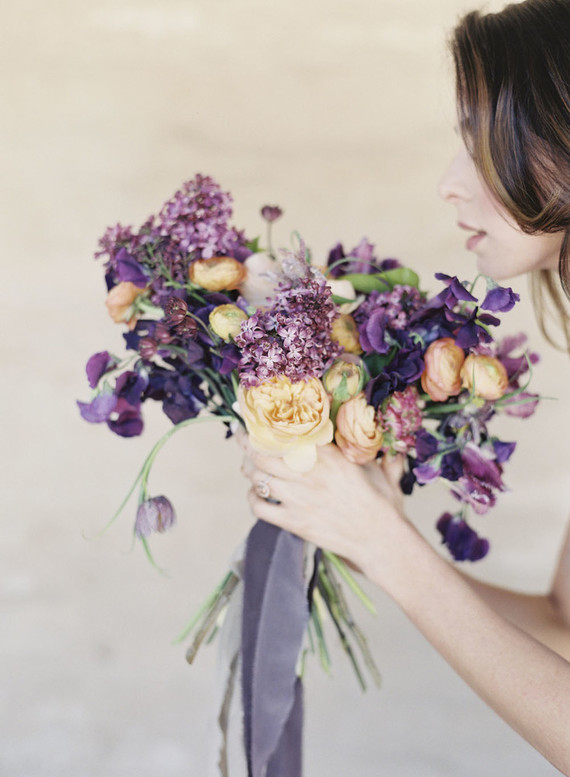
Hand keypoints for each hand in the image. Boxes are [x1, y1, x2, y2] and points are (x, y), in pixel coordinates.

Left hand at [239, 431, 406, 576]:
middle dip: (247, 443)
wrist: (381, 541)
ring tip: (249, 466)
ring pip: (258, 478)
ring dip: (249, 470)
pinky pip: (260, 508)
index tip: (258, 420)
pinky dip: (252, 499)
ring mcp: (299, 499)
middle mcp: (309, 474)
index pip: (288, 434)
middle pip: (263, 453)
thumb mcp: (382, 472)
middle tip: (243, 438)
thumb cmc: (384, 506)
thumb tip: (396, 447)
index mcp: (328, 456)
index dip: (267, 426)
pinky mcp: (294, 522)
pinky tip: (256, 495)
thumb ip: (381, 455)